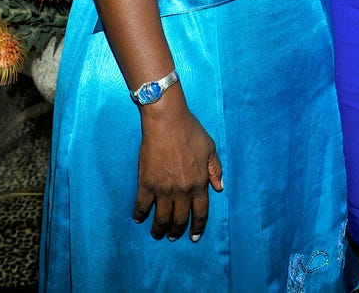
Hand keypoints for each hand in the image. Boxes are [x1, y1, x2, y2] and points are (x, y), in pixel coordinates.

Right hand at [133, 99, 222, 241]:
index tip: (194, 237)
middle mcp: (182, 191)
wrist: (167, 121)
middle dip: (177, 231)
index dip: (197, 227)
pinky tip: (138, 218)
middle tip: (173, 237)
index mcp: (199, 183)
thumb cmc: (190, 131)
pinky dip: (139, 215)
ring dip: (159, 230)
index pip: (200, 213)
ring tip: (157, 233)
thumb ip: (215, 169)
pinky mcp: (146, 184)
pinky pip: (142, 206)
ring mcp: (163, 189)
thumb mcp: (210, 148)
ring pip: (161, 218)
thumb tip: (220, 187)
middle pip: (180, 220)